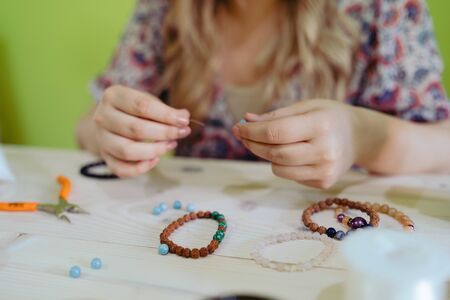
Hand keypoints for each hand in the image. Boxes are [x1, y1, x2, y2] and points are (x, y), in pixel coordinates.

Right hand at [92, 85, 190, 176]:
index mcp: (113, 96)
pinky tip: (155, 159)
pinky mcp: (104, 156)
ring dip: (154, 150)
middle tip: (182, 133)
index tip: (184, 121)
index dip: (165, 115)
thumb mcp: (148, 101)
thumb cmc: (133, 109)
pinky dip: (140, 168)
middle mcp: (102, 117)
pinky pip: (120, 169)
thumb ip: (165, 110)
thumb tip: (183, 117)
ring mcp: (101, 139)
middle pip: (135, 128)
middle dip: (164, 133)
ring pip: (127, 151)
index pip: (141, 106)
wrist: (111, 118)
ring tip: (170, 145)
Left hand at [232, 100, 364, 188]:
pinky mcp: (324, 183)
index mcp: (321, 124)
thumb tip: (246, 121)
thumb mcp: (306, 107)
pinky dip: (283, 165)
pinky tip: (294, 153)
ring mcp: (326, 170)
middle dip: (253, 144)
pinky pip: (290, 176)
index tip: (238, 127)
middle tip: (243, 135)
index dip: (252, 131)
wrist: (359, 137)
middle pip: (275, 153)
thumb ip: (276, 115)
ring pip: (279, 169)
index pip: (277, 132)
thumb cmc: (328, 117)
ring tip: (273, 143)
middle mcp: (325, 150)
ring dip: (267, 156)